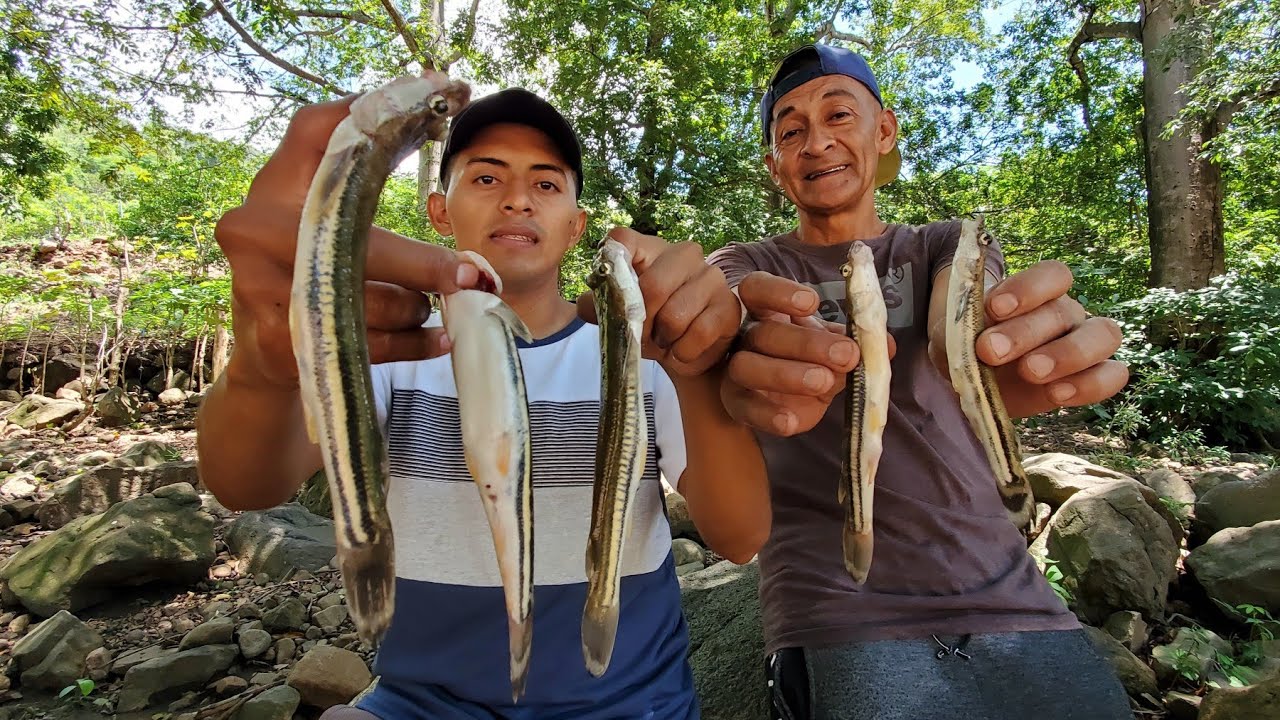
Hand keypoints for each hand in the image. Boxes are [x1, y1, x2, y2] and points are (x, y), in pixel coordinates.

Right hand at [214, 82, 476, 391]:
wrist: (264, 350)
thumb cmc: (307, 268)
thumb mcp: (318, 216)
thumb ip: (362, 173)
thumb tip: (442, 101)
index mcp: (272, 186)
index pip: (318, 130)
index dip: (375, 108)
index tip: (438, 94)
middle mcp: (256, 228)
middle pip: (355, 235)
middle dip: (420, 264)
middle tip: (468, 275)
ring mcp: (261, 285)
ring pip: (364, 297)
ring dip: (413, 307)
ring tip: (431, 309)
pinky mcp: (279, 338)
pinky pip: (364, 341)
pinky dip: (409, 342)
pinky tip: (435, 338)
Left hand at [576, 227, 741, 375]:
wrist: (687, 353)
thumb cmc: (650, 326)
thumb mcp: (619, 317)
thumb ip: (597, 307)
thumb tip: (586, 303)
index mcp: (649, 248)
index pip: (622, 240)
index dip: (612, 266)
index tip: (611, 293)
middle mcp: (683, 253)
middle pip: (652, 286)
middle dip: (642, 322)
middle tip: (643, 334)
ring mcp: (711, 276)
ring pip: (675, 315)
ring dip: (664, 340)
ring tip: (666, 341)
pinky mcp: (728, 304)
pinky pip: (698, 334)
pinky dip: (683, 352)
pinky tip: (682, 350)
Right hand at [720, 271, 897, 435]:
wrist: (784, 399)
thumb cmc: (808, 360)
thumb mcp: (832, 345)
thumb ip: (854, 340)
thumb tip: (885, 345)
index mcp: (766, 311)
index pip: (758, 290)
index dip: (780, 293)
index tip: (812, 303)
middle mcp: (746, 337)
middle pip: (764, 333)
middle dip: (806, 343)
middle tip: (846, 354)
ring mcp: (737, 371)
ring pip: (747, 367)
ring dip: (787, 374)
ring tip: (823, 382)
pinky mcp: (738, 404)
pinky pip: (746, 409)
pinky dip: (769, 416)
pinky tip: (791, 421)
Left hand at [928, 260, 1127, 417]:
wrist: (973, 381)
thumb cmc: (966, 346)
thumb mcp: (955, 333)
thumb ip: (964, 329)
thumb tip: (973, 338)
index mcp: (1037, 292)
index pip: (1053, 275)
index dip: (1028, 288)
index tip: (994, 307)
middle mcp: (1066, 313)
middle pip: (1064, 311)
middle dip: (1026, 332)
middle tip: (992, 351)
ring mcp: (1084, 343)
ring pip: (1104, 335)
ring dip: (1068, 354)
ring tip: (1031, 373)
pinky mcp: (1091, 378)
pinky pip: (1112, 374)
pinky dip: (1090, 384)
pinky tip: (1058, 394)